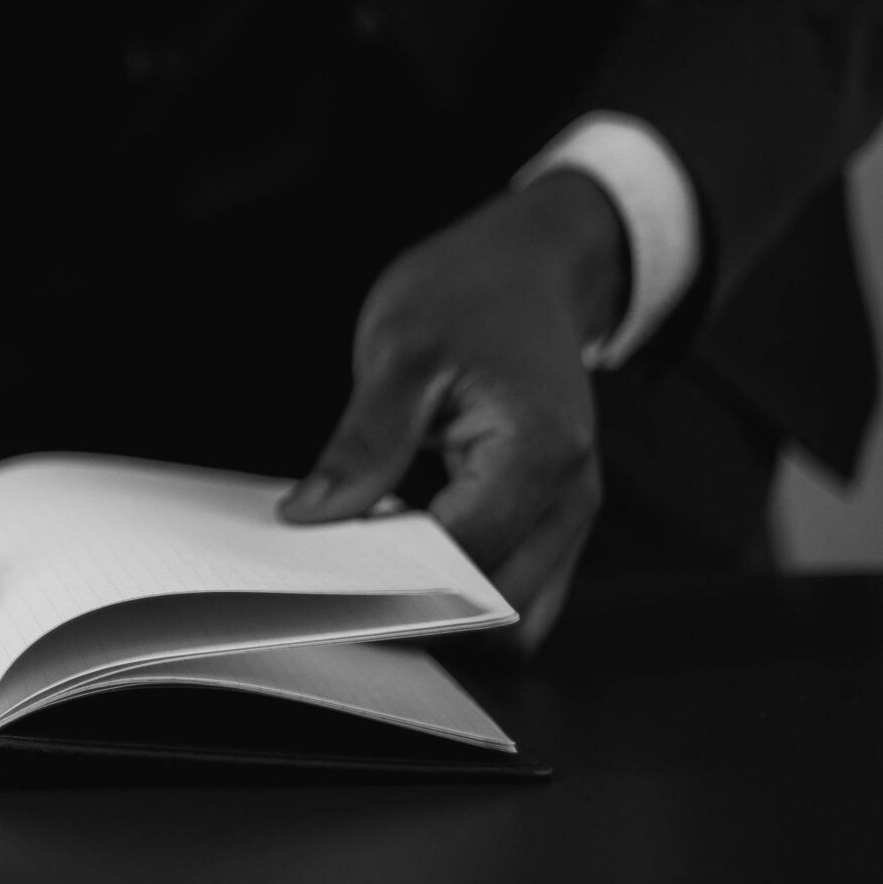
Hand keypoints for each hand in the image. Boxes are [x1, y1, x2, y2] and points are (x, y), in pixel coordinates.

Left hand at [280, 171, 627, 651]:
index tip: (317, 588)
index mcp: (538, 451)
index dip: (390, 585)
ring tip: (365, 579)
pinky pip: (515, 588)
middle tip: (331, 593)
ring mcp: (569, 512)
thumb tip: (313, 518)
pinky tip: (400, 562)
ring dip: (445, 615)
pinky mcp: (551, 517)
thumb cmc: (470, 293)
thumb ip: (362, 445)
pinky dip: (462, 594)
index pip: (463, 561)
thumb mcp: (399, 353)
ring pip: (516, 619)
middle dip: (418, 616)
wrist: (528, 265)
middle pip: (498, 611)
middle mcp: (570, 495)